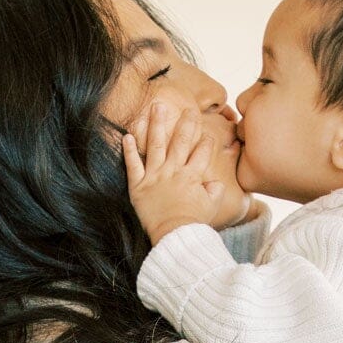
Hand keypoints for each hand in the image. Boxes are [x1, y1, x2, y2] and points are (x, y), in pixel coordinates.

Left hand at [123, 102, 225, 244]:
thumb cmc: (193, 224)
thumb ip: (215, 191)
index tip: (207, 135)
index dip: (206, 142)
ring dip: (157, 123)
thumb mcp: (211, 207)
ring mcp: (155, 176)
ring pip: (156, 144)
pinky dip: (129, 150)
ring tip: (157, 106)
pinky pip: (132, 165)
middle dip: (186, 123)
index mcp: (192, 176)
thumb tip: (215, 182)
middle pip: (180, 141)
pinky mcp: (138, 186)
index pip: (202, 152)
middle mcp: (173, 171)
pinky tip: (127, 135)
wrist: (174, 236)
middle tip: (188, 109)